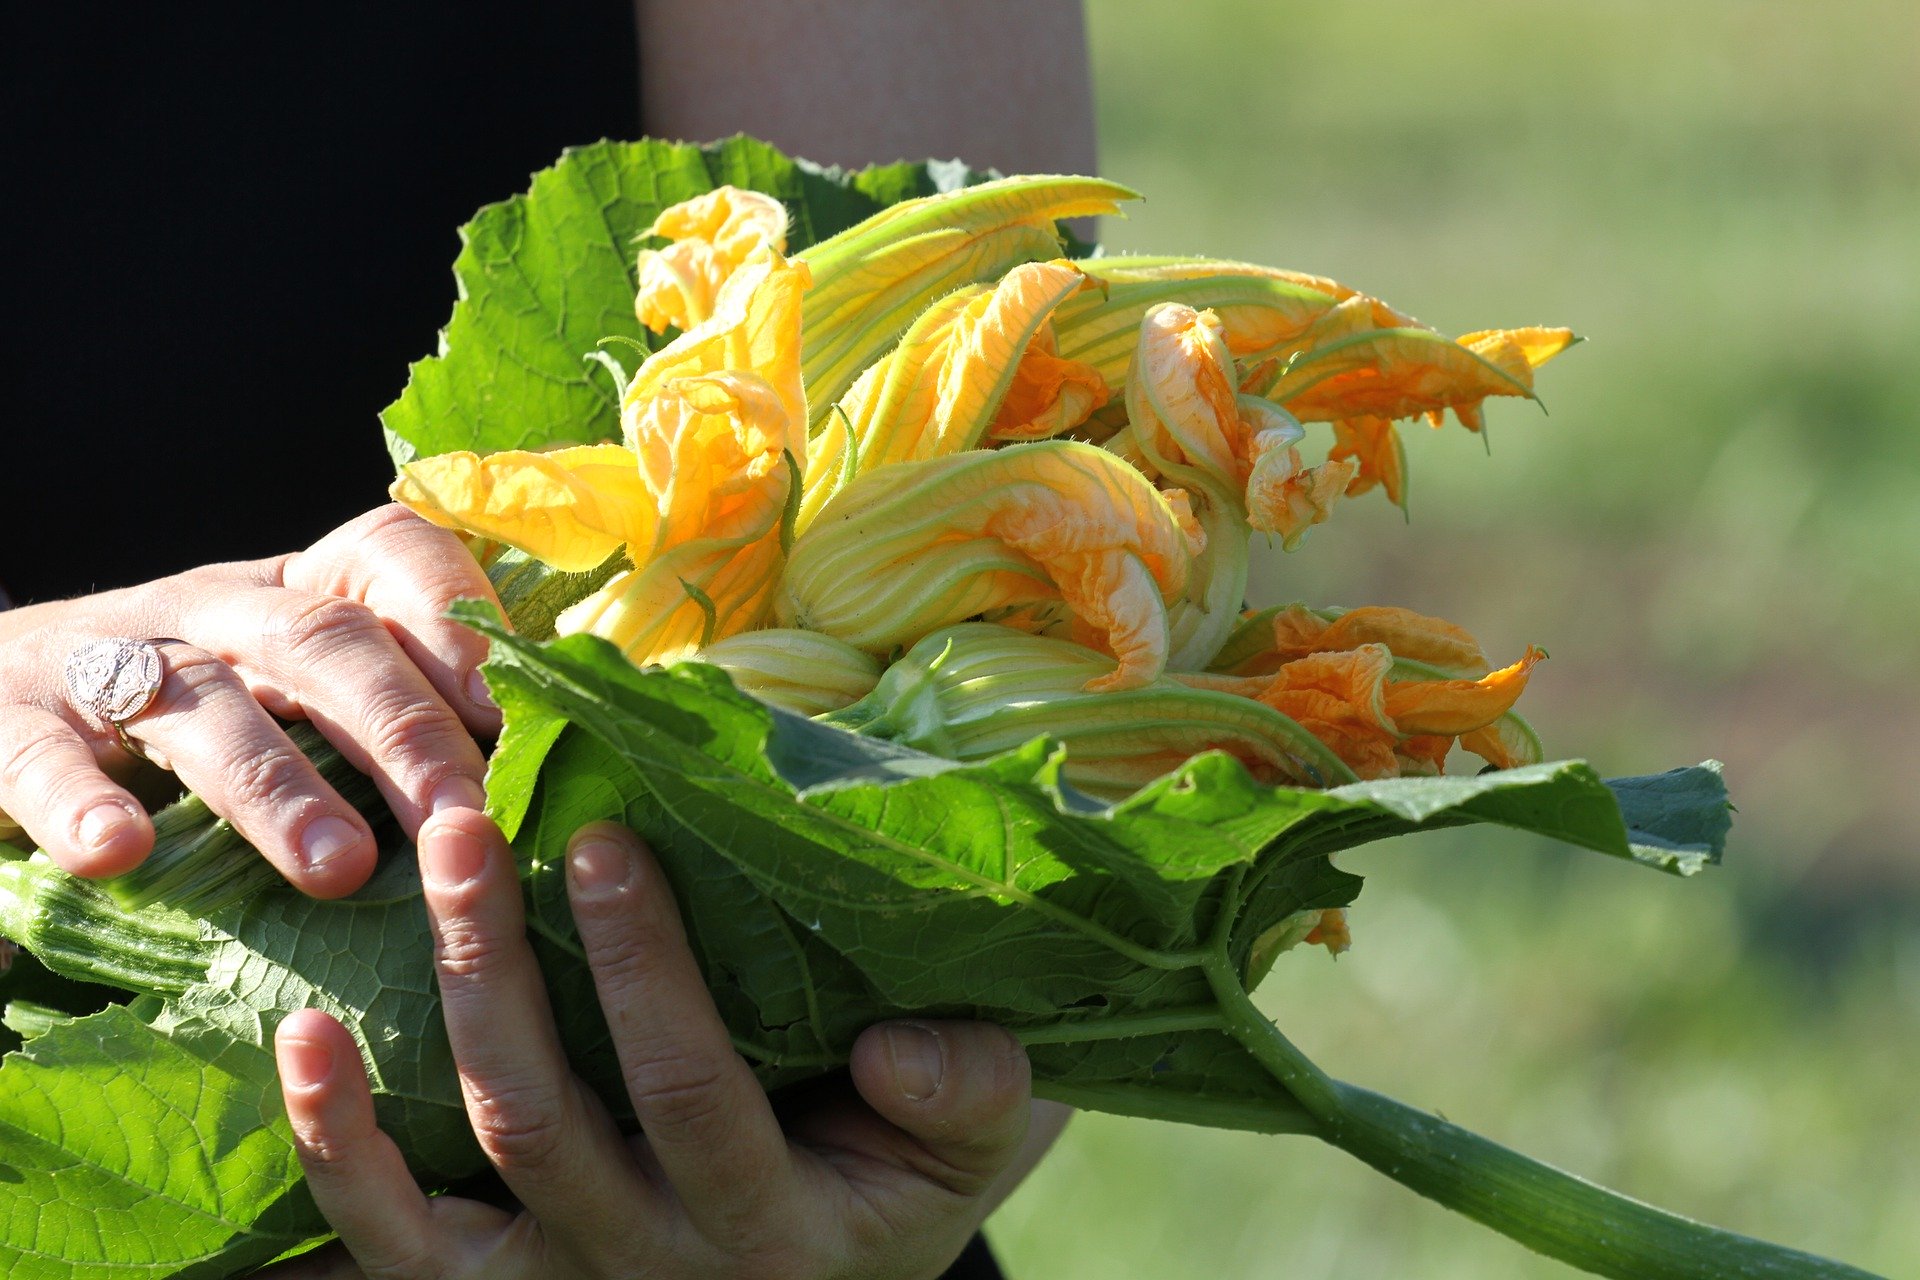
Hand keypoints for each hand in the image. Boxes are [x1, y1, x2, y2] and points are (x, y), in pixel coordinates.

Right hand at [0, 505, 500, 895]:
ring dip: (276, 784)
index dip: (455, 619)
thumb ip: (384, 721)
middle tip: (464, 817)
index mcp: (293, 595)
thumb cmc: (181, 717)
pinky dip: (80, 800)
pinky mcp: (2, 724)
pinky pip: (39, 755)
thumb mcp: (286, 693)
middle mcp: (208, 610)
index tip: (516, 709)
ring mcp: (103, 661)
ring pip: (200, 702)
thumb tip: (526, 792)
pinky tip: (120, 851)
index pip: (387, 556)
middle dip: (401, 727)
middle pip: (319, 639)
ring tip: (341, 865)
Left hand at [266, 812, 1066, 1279]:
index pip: (693, 1096)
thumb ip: (969, 1089)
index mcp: (778, 1228)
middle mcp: (656, 1271)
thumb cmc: (910, 1167)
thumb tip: (898, 1053)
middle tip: (468, 828)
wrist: (849, 1261)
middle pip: (550, 1126)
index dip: (644, 976)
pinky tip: (300, 1041)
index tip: (608, 839)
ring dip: (420, 1028)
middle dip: (502, 967)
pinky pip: (396, 1245)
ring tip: (399, 895)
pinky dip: (337, 1154)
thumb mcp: (981, 1133)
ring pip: (464, 1177)